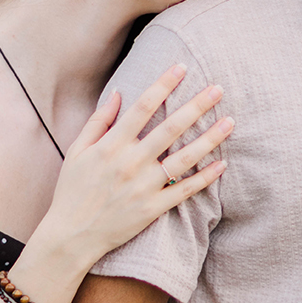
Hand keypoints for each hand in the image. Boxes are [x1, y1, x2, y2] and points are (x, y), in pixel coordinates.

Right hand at [39, 67, 232, 268]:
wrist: (71, 235)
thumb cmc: (72, 190)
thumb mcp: (77, 152)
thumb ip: (98, 122)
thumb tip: (118, 93)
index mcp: (111, 145)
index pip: (143, 107)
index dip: (163, 84)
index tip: (182, 67)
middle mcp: (130, 163)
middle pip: (170, 128)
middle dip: (197, 106)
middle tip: (219, 88)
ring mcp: (144, 186)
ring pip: (184, 158)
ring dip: (210, 138)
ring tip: (230, 122)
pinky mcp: (153, 208)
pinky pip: (185, 190)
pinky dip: (206, 178)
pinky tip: (223, 163)